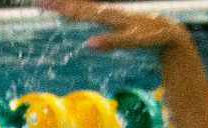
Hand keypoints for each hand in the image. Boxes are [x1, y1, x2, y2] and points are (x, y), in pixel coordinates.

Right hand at [39, 0, 189, 50]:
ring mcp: (110, 14)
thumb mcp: (133, 41)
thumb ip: (112, 41)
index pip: (81, 11)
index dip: (62, 7)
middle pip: (79, 6)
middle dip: (60, 3)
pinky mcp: (112, 18)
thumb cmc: (151, 37)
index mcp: (109, 15)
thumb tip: (88, 44)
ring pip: (84, 7)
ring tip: (50, 4)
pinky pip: (90, 12)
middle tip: (39, 2)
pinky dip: (78, 11)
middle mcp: (108, 11)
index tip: (45, 4)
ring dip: (66, 5)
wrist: (167, 30)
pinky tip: (71, 13)